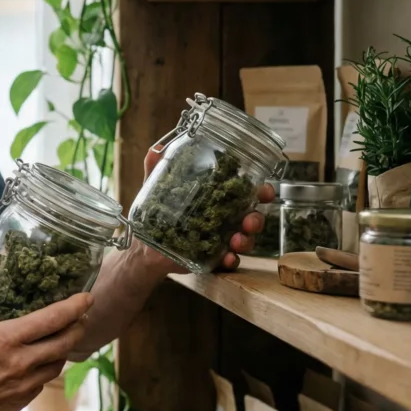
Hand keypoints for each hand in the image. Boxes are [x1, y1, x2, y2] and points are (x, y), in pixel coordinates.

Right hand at [0, 264, 91, 410]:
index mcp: (6, 340)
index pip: (52, 320)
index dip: (73, 307)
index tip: (86, 297)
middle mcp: (21, 363)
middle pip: (64, 343)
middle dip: (78, 327)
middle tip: (82, 316)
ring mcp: (22, 385)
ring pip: (56, 364)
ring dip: (65, 349)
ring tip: (64, 337)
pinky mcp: (18, 401)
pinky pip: (42, 382)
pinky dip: (47, 368)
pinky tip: (40, 363)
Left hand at [141, 147, 274, 271]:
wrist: (147, 248)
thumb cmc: (158, 213)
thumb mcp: (156, 189)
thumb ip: (157, 170)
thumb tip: (154, 151)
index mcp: (217, 197)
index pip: (246, 191)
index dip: (261, 190)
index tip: (264, 191)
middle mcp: (225, 217)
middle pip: (252, 216)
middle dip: (256, 219)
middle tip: (248, 222)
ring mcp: (222, 238)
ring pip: (246, 239)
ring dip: (246, 240)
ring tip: (235, 241)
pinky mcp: (214, 257)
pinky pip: (230, 260)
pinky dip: (231, 260)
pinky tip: (227, 258)